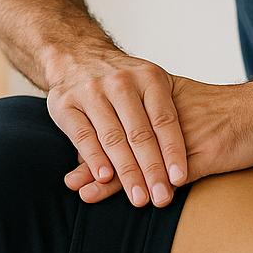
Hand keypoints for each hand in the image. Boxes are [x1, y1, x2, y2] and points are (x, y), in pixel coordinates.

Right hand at [45, 49, 188, 207]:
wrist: (76, 55)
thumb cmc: (122, 80)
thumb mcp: (149, 84)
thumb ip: (163, 114)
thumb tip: (187, 159)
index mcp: (148, 78)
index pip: (164, 120)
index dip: (173, 151)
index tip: (179, 180)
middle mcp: (120, 82)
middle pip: (139, 133)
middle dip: (152, 170)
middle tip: (161, 198)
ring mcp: (91, 91)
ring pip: (112, 138)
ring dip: (126, 172)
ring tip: (138, 197)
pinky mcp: (65, 104)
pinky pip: (83, 136)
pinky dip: (94, 158)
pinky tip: (104, 178)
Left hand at [63, 75, 252, 202]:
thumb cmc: (236, 113)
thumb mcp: (195, 108)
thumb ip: (168, 122)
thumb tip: (144, 140)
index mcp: (164, 100)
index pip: (122, 124)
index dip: (98, 141)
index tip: (74, 159)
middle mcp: (168, 115)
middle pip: (124, 140)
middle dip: (96, 162)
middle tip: (70, 180)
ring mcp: (185, 135)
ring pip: (141, 158)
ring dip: (113, 179)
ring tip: (85, 194)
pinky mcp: (205, 153)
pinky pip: (171, 173)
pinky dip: (150, 187)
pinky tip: (136, 201)